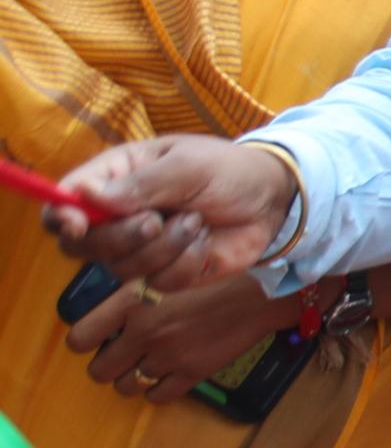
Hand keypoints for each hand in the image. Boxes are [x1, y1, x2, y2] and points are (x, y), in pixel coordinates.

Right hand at [44, 135, 296, 294]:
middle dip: (120, 238)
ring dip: (166, 246)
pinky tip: (206, 241)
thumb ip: (142, 183)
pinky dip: (187, 262)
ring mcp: (139, 248)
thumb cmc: (229, 170)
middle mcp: (118, 215)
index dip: (60, 217)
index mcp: (115, 178)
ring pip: (122, 267)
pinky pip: (159, 282)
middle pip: (81, 245)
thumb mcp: (190, 165)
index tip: (78, 226)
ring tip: (198, 220)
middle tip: (156, 221)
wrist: (273, 199)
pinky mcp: (164, 273)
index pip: (63, 201)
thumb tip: (87, 196)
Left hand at [65, 272, 300, 400]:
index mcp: (132, 302)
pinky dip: (158, 388)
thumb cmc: (216, 272)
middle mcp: (144, 333)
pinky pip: (157, 397)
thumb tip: (112, 312)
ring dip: (131, 377)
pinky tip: (169, 372)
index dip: (85, 341)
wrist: (262, 289)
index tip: (98, 336)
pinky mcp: (193, 373)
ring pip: (126, 386)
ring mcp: (168, 356)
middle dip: (107, 364)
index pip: (79, 338)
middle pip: (99, 371)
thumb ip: (135, 293)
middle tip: (123, 353)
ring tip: (147, 363)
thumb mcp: (167, 271)